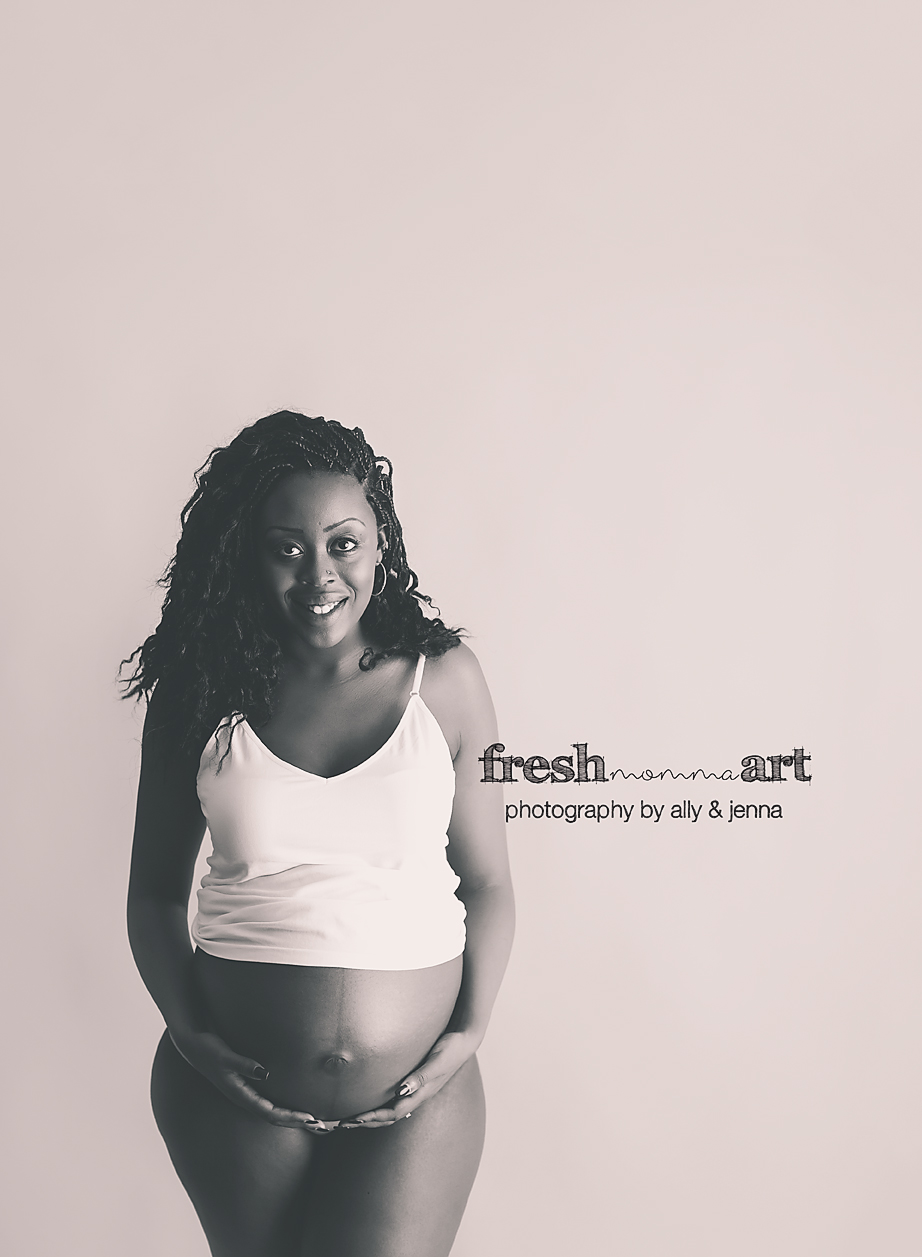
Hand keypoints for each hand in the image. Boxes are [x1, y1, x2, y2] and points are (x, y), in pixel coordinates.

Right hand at [169, 1027, 337, 1132]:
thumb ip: (243, 1064)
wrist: (192, 1045)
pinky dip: (282, 1106)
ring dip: (290, 1116)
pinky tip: (292, 1103)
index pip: (271, 1113)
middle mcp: (244, 1098)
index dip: (291, 1117)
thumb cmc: (208, 1049)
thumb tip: (264, 1072)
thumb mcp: (225, 1056)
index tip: (310, 1118)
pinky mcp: (246, 1086)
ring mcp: (245, 1093)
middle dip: (296, 1121)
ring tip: (311, 1119)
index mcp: (240, 1095)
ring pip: (271, 1111)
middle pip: (274, 1117)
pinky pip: (267, 1101)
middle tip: (320, 1124)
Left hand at [338, 1031, 477, 1129]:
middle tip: (344, 1124)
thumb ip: (422, 1075)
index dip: (373, 1117)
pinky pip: (395, 1098)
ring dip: (372, 1116)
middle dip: (367, 1122)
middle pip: (389, 1116)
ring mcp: (417, 1089)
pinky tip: (372, 1102)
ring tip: (352, 1118)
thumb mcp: (438, 1060)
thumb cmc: (451, 1049)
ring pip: (391, 1109)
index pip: (393, 1112)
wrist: (464, 1040)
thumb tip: (403, 1090)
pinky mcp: (415, 1081)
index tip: (354, 1119)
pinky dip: (381, 1105)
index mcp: (422, 1093)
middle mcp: (417, 1094)